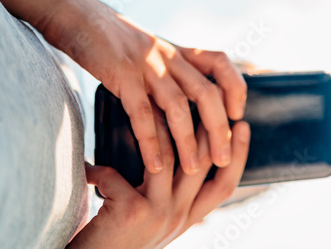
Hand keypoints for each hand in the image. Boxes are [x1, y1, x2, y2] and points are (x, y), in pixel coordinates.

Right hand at [43, 0, 246, 178]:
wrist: (74, 14)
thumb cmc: (107, 39)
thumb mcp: (146, 48)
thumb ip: (164, 68)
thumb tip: (177, 104)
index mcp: (176, 49)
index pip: (221, 62)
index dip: (235, 88)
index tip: (238, 115)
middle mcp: (168, 56)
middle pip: (206, 92)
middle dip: (218, 128)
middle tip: (223, 159)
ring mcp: (146, 65)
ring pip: (178, 106)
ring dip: (188, 141)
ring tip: (194, 169)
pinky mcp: (121, 75)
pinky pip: (142, 113)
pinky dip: (152, 142)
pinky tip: (156, 165)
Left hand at [71, 116, 249, 248]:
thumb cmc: (119, 242)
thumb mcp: (154, 220)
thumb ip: (171, 193)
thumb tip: (177, 151)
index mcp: (190, 218)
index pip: (226, 184)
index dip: (239, 153)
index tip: (243, 124)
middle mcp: (180, 216)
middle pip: (205, 162)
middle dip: (210, 126)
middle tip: (209, 95)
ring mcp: (158, 214)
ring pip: (168, 158)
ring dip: (157, 130)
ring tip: (149, 108)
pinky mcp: (131, 211)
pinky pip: (117, 176)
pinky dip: (99, 170)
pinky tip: (87, 167)